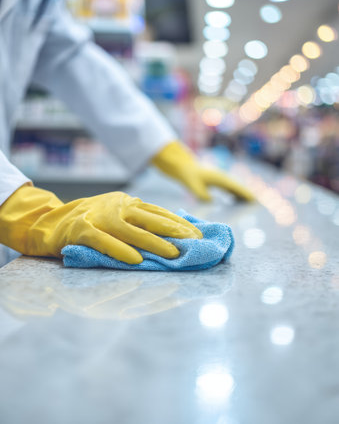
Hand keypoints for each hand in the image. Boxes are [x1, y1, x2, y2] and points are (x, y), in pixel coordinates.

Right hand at [0, 186, 201, 263]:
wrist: (48, 222)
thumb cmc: (88, 223)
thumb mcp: (115, 217)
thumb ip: (137, 222)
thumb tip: (169, 234)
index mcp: (126, 203)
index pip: (158, 212)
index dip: (178, 222)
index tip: (197, 233)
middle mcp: (115, 206)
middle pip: (149, 218)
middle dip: (174, 231)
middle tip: (194, 242)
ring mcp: (98, 216)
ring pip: (130, 230)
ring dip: (153, 243)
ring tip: (173, 254)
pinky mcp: (80, 230)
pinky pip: (103, 241)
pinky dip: (119, 250)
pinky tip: (136, 260)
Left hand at [152, 141, 254, 201]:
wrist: (184, 166)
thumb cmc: (188, 175)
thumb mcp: (193, 185)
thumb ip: (201, 194)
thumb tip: (211, 202)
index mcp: (219, 178)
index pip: (235, 187)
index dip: (244, 193)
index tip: (253, 199)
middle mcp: (222, 177)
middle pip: (238, 187)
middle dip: (247, 195)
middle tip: (257, 204)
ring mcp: (220, 179)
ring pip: (234, 188)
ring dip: (242, 195)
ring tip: (251, 204)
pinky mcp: (217, 181)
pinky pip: (229, 189)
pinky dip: (234, 194)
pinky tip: (237, 200)